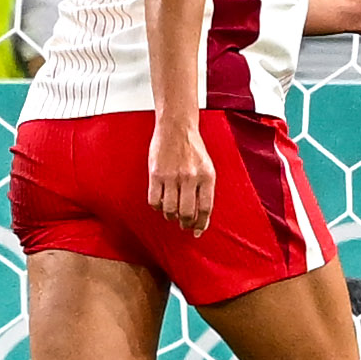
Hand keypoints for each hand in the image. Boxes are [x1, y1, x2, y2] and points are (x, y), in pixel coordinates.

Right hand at [149, 115, 214, 231]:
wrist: (176, 128)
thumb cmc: (193, 150)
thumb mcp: (207, 168)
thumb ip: (205, 190)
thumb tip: (202, 217)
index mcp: (207, 176)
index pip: (206, 208)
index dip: (201, 224)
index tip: (197, 231)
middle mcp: (190, 177)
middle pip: (187, 213)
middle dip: (185, 224)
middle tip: (183, 225)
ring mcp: (172, 176)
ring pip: (169, 210)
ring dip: (170, 216)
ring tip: (172, 212)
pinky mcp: (155, 174)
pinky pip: (154, 201)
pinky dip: (157, 207)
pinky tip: (160, 202)